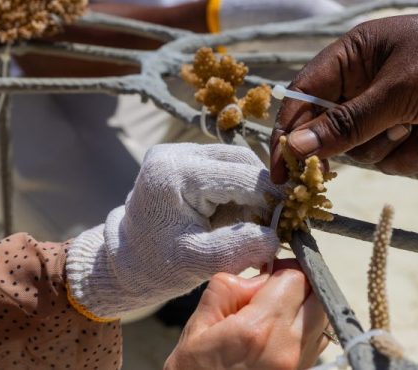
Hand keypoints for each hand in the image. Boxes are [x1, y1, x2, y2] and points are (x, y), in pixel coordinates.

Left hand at [66, 144, 280, 317]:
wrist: (125, 260)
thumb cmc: (156, 265)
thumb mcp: (198, 262)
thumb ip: (239, 248)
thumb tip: (278, 235)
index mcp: (174, 173)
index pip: (240, 176)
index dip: (272, 198)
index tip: (291, 222)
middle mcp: (177, 152)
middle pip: (241, 160)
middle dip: (264, 192)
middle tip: (277, 224)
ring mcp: (180, 151)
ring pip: (237, 162)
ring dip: (254, 190)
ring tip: (259, 223)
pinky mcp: (186, 159)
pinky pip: (227, 167)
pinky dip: (241, 190)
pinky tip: (243, 215)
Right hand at [165, 260, 328, 369]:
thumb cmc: (194, 368)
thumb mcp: (200, 321)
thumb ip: (232, 287)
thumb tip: (263, 276)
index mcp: (259, 329)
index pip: (297, 278)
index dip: (283, 268)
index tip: (267, 272)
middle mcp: (287, 348)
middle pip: (318, 296)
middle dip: (300, 283)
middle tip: (275, 287)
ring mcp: (299, 364)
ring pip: (323, 317)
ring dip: (306, 304)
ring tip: (277, 309)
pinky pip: (318, 339)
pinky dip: (306, 325)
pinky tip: (281, 329)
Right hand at [271, 10, 417, 180]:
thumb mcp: (399, 91)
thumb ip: (346, 123)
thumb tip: (295, 148)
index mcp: (354, 55)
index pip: (305, 97)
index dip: (289, 133)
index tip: (282, 171)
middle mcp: (368, 81)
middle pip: (331, 129)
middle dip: (351, 143)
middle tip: (368, 146)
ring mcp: (393, 107)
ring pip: (363, 150)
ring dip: (387, 148)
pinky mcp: (417, 128)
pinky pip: (393, 159)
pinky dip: (410, 155)